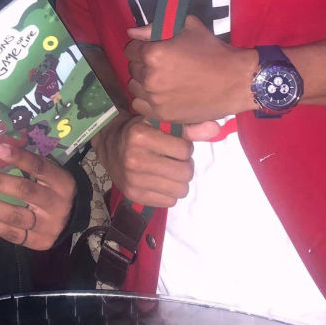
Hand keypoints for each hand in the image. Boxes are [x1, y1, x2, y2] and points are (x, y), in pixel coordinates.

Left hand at [0, 143, 75, 249]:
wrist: (71, 219)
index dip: (20, 158)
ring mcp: (48, 226)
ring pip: (15, 216)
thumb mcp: (51, 176)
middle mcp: (57, 205)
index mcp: (62, 183)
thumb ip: (30, 166)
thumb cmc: (54, 190)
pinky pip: (12, 234)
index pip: (40, 167)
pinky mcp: (38, 242)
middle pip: (25, 191)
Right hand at [93, 111, 218, 206]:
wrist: (110, 145)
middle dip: (184, 165)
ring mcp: (133, 180)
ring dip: (179, 181)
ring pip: (180, 190)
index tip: (175, 145)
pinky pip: (169, 202)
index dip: (185, 147)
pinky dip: (169, 193)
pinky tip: (159, 181)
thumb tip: (215, 129)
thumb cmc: (141, 130)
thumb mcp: (160, 122)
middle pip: (185, 172)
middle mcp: (135, 159)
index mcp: (141, 136)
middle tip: (173, 160)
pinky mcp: (134, 196)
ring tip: (168, 170)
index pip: (184, 150)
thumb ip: (188, 127)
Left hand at [125, 16, 256, 123]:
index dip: (142, 47)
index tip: (155, 50)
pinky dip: (146, 100)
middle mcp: (150, 77)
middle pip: (133, 68)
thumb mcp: (187, 28)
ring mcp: (155, 99)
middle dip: (143, 64)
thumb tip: (132, 32)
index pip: (131, 49)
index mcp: (153, 54)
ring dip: (143, 82)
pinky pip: (140, 106)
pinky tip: (159, 95)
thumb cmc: (213, 51)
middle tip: (162, 65)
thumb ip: (155, 28)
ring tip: (161, 80)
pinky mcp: (163, 115)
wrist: (236, 81)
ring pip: (134, 87)